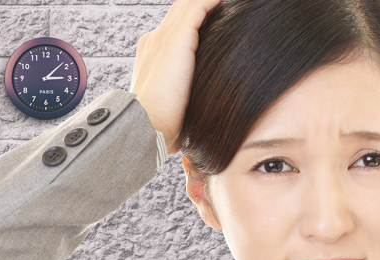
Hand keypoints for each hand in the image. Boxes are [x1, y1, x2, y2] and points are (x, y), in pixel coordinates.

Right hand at [130, 0, 221, 155]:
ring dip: (210, 1)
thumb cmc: (162, 126)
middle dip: (203, 4)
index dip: (198, 17)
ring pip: (190, 3)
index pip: (179, 26)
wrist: (146, 127)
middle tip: (228, 3)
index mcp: (154, 53)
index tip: (219, 16)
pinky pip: (198, 6)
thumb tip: (205, 106)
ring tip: (232, 0)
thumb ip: (188, 95)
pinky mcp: (176, 38)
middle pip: (183, 8)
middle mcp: (156, 39)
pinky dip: (213, 1)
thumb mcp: (176, 104)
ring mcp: (164, 36)